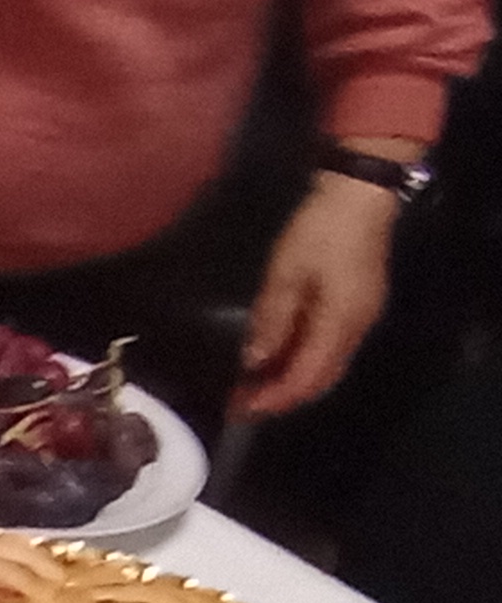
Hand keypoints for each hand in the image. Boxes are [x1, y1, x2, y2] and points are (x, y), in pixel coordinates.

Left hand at [234, 168, 402, 416]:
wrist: (361, 193)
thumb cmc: (321, 229)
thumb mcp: (286, 273)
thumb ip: (272, 320)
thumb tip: (255, 361)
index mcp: (340, 322)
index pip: (306, 377)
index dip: (273, 399)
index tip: (240, 409)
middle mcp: (357, 328)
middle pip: (320, 379)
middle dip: (281, 397)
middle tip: (242, 404)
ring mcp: (361, 317)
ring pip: (327, 366)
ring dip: (291, 381)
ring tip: (253, 387)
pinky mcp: (358, 305)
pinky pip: (330, 348)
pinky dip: (303, 361)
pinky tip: (276, 360)